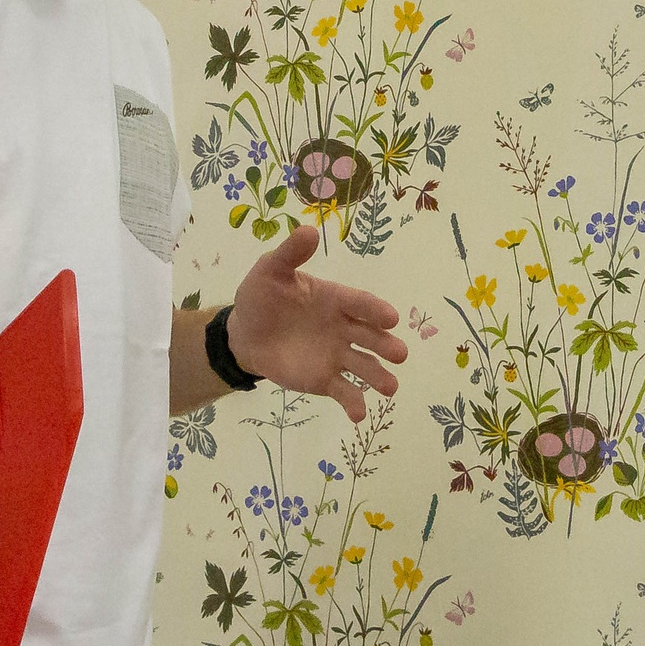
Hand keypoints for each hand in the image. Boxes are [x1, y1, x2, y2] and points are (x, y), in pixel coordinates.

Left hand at [226, 225, 407, 420]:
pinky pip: (344, 391)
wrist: (245, 334)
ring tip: (390, 388)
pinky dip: (353, 403)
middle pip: (371, 337)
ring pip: (364, 367)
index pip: (360, 304)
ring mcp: (337, 355)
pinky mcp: (325, 380)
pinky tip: (358, 415)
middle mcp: (344, 328)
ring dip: (379, 377)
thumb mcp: (271, 271)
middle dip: (386, 345)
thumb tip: (308, 230)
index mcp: (336, 299)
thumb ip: (290, 254)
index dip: (375, 310)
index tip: (390, 318)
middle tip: (399, 354)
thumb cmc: (262, 298)